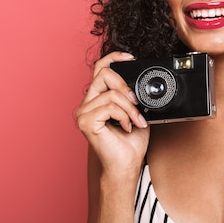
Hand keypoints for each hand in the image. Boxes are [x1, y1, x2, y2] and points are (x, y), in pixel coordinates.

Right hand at [76, 51, 149, 174]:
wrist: (127, 164)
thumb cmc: (130, 141)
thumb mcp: (137, 111)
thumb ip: (133, 95)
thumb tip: (139, 82)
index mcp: (97, 98)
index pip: (100, 68)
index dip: (114, 57)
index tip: (130, 57)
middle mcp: (87, 103)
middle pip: (104, 74)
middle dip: (125, 86)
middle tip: (136, 103)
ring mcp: (84, 112)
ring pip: (110, 93)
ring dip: (129, 107)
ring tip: (136, 121)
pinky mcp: (86, 122)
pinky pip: (108, 107)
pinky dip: (124, 115)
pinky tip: (127, 127)